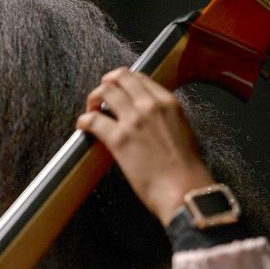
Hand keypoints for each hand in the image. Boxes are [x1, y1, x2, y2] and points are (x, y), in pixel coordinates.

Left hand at [76, 67, 215, 226]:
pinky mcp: (119, 139)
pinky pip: (93, 120)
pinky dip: (84, 121)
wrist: (185, 191)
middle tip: (100, 98)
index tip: (117, 90)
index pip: (139, 77)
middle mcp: (150, 106)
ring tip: (91, 110)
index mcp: (168, 103)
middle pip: (119, 77)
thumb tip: (148, 118)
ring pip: (105, 91)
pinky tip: (83, 126)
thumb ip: (165, 118)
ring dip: (93, 98)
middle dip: (106, 85)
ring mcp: (134, 121)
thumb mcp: (182, 131)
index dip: (122, 81)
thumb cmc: (186, 170)